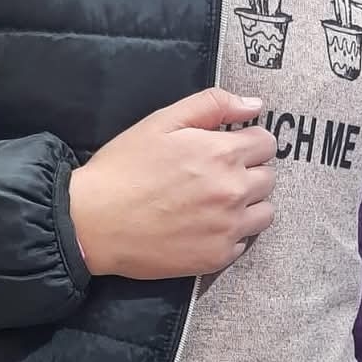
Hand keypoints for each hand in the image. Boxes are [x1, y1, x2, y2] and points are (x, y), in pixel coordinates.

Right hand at [68, 89, 276, 279]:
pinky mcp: (217, 257)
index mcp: (223, 153)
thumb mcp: (162, 122)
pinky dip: (231, 233)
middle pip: (268, 178)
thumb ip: (212, 105)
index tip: (228, 148)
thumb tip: (254, 105)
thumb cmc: (123, 168)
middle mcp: (233, 191)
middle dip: (248, 172)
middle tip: (215, 176)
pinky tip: (203, 226)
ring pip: (265, 212)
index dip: (248, 142)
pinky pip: (245, 242)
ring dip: (248, 205)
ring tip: (215, 203)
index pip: (267, 144)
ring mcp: (228, 228)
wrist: (92, 222)